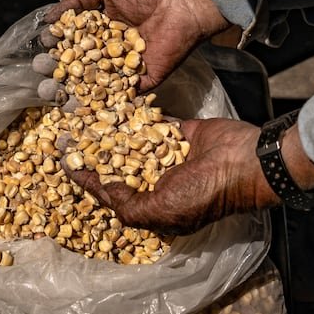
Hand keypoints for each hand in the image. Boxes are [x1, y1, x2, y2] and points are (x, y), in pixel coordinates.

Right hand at [45, 0, 229, 91]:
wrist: (179, 4)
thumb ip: (76, 1)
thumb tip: (49, 19)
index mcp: (98, 31)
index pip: (71, 43)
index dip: (55, 48)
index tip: (40, 49)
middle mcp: (107, 53)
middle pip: (77, 67)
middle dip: (56, 72)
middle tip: (42, 72)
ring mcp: (122, 70)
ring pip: (92, 85)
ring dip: (71, 91)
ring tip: (52, 92)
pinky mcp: (138, 83)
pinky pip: (117, 96)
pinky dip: (99, 103)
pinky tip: (79, 106)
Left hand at [64, 117, 279, 235]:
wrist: (247, 161)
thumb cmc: (205, 193)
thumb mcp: (162, 210)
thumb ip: (129, 206)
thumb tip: (103, 190)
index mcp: (156, 207)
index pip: (115, 195)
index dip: (90, 182)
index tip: (66, 164)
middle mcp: (160, 182)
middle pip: (120, 167)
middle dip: (95, 154)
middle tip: (69, 135)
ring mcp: (169, 155)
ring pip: (134, 142)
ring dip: (112, 131)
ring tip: (85, 116)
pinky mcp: (180, 132)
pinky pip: (154, 122)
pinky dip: (137, 114)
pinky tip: (113, 103)